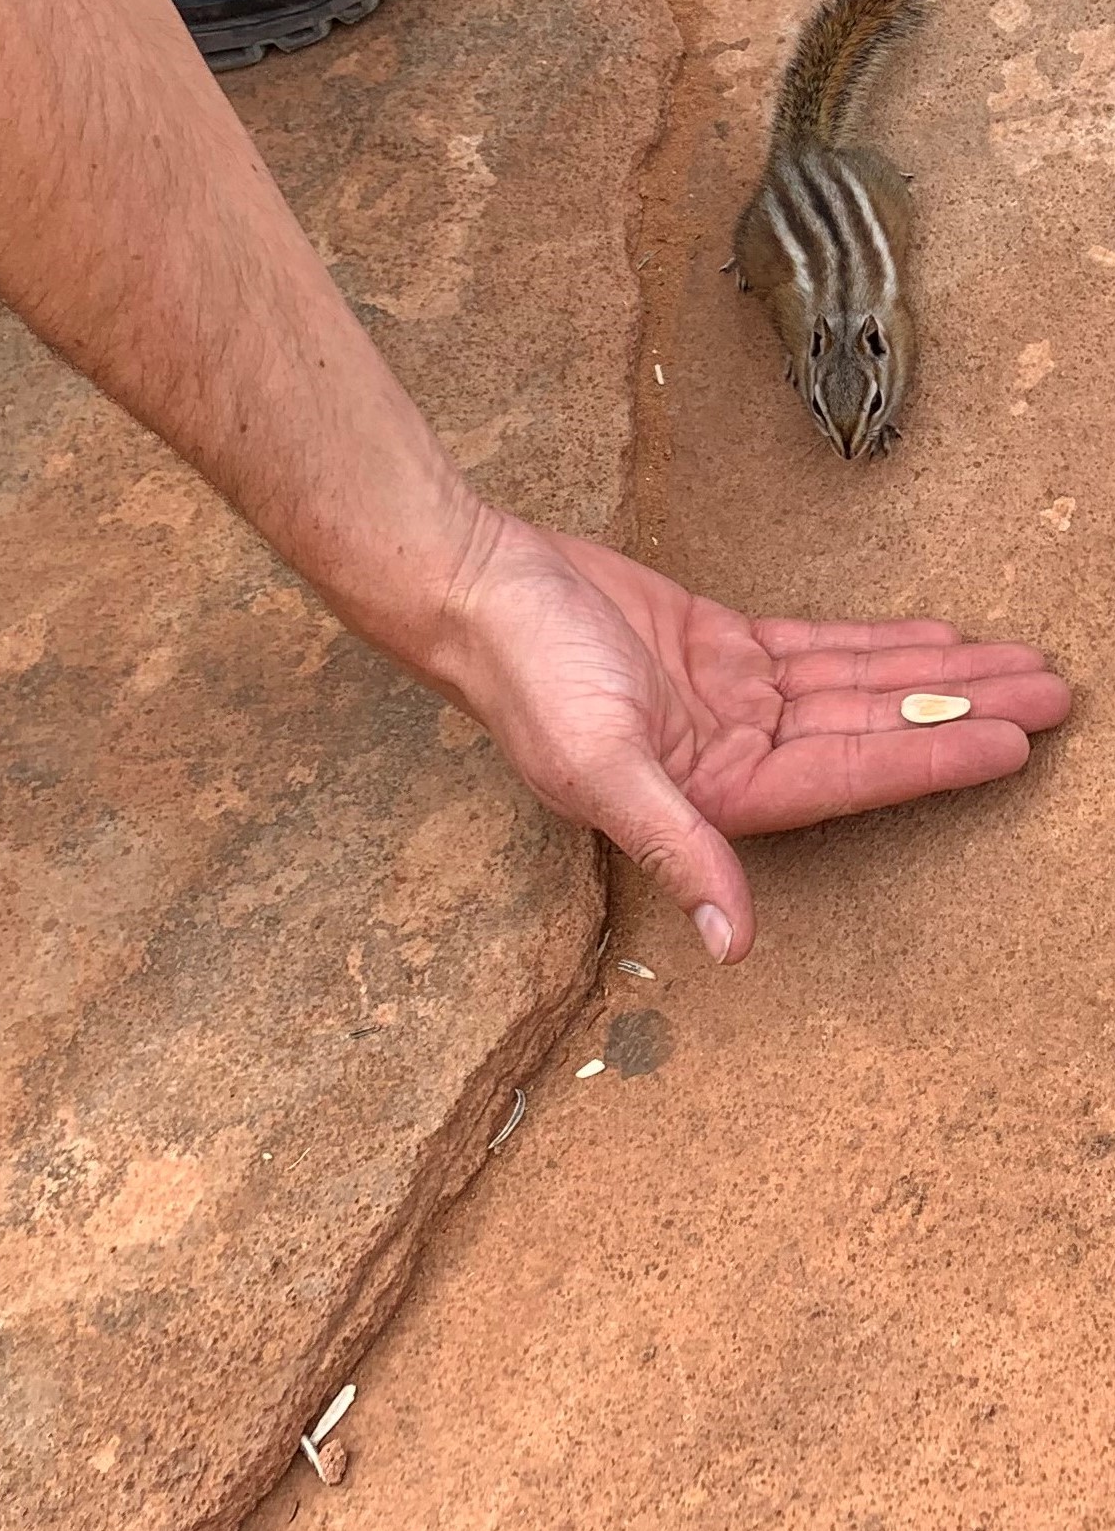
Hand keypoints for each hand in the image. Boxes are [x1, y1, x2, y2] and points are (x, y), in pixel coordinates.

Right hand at [443, 514, 1071, 962]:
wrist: (475, 585)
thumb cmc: (524, 673)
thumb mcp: (598, 764)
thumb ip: (676, 847)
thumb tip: (735, 945)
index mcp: (713, 794)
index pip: (850, 777)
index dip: (931, 755)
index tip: (1011, 742)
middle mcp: (733, 756)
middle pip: (872, 732)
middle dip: (962, 712)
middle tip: (1055, 695)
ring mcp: (729, 702)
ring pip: (856, 689)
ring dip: (936, 675)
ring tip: (1020, 663)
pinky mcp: (716, 648)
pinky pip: (817, 651)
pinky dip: (878, 646)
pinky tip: (936, 639)